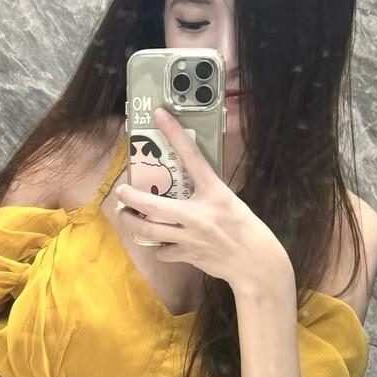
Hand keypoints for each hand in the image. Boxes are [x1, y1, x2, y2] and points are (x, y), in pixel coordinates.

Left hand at [115, 107, 287, 288]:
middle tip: (121, 191)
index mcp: (214, 192)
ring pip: (148, 230)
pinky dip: (157, 246)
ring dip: (132, 222)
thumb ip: (204, 189)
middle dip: (131, 197)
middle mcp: (199, 214)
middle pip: (153, 205)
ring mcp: (190, 237)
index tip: (159, 114)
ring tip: (126, 215)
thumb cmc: (242, 226)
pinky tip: (159, 241)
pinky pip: (162, 251)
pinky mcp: (187, 255)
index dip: (175, 134)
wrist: (255, 262)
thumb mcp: (227, 199)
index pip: (192, 157)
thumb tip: (182, 175)